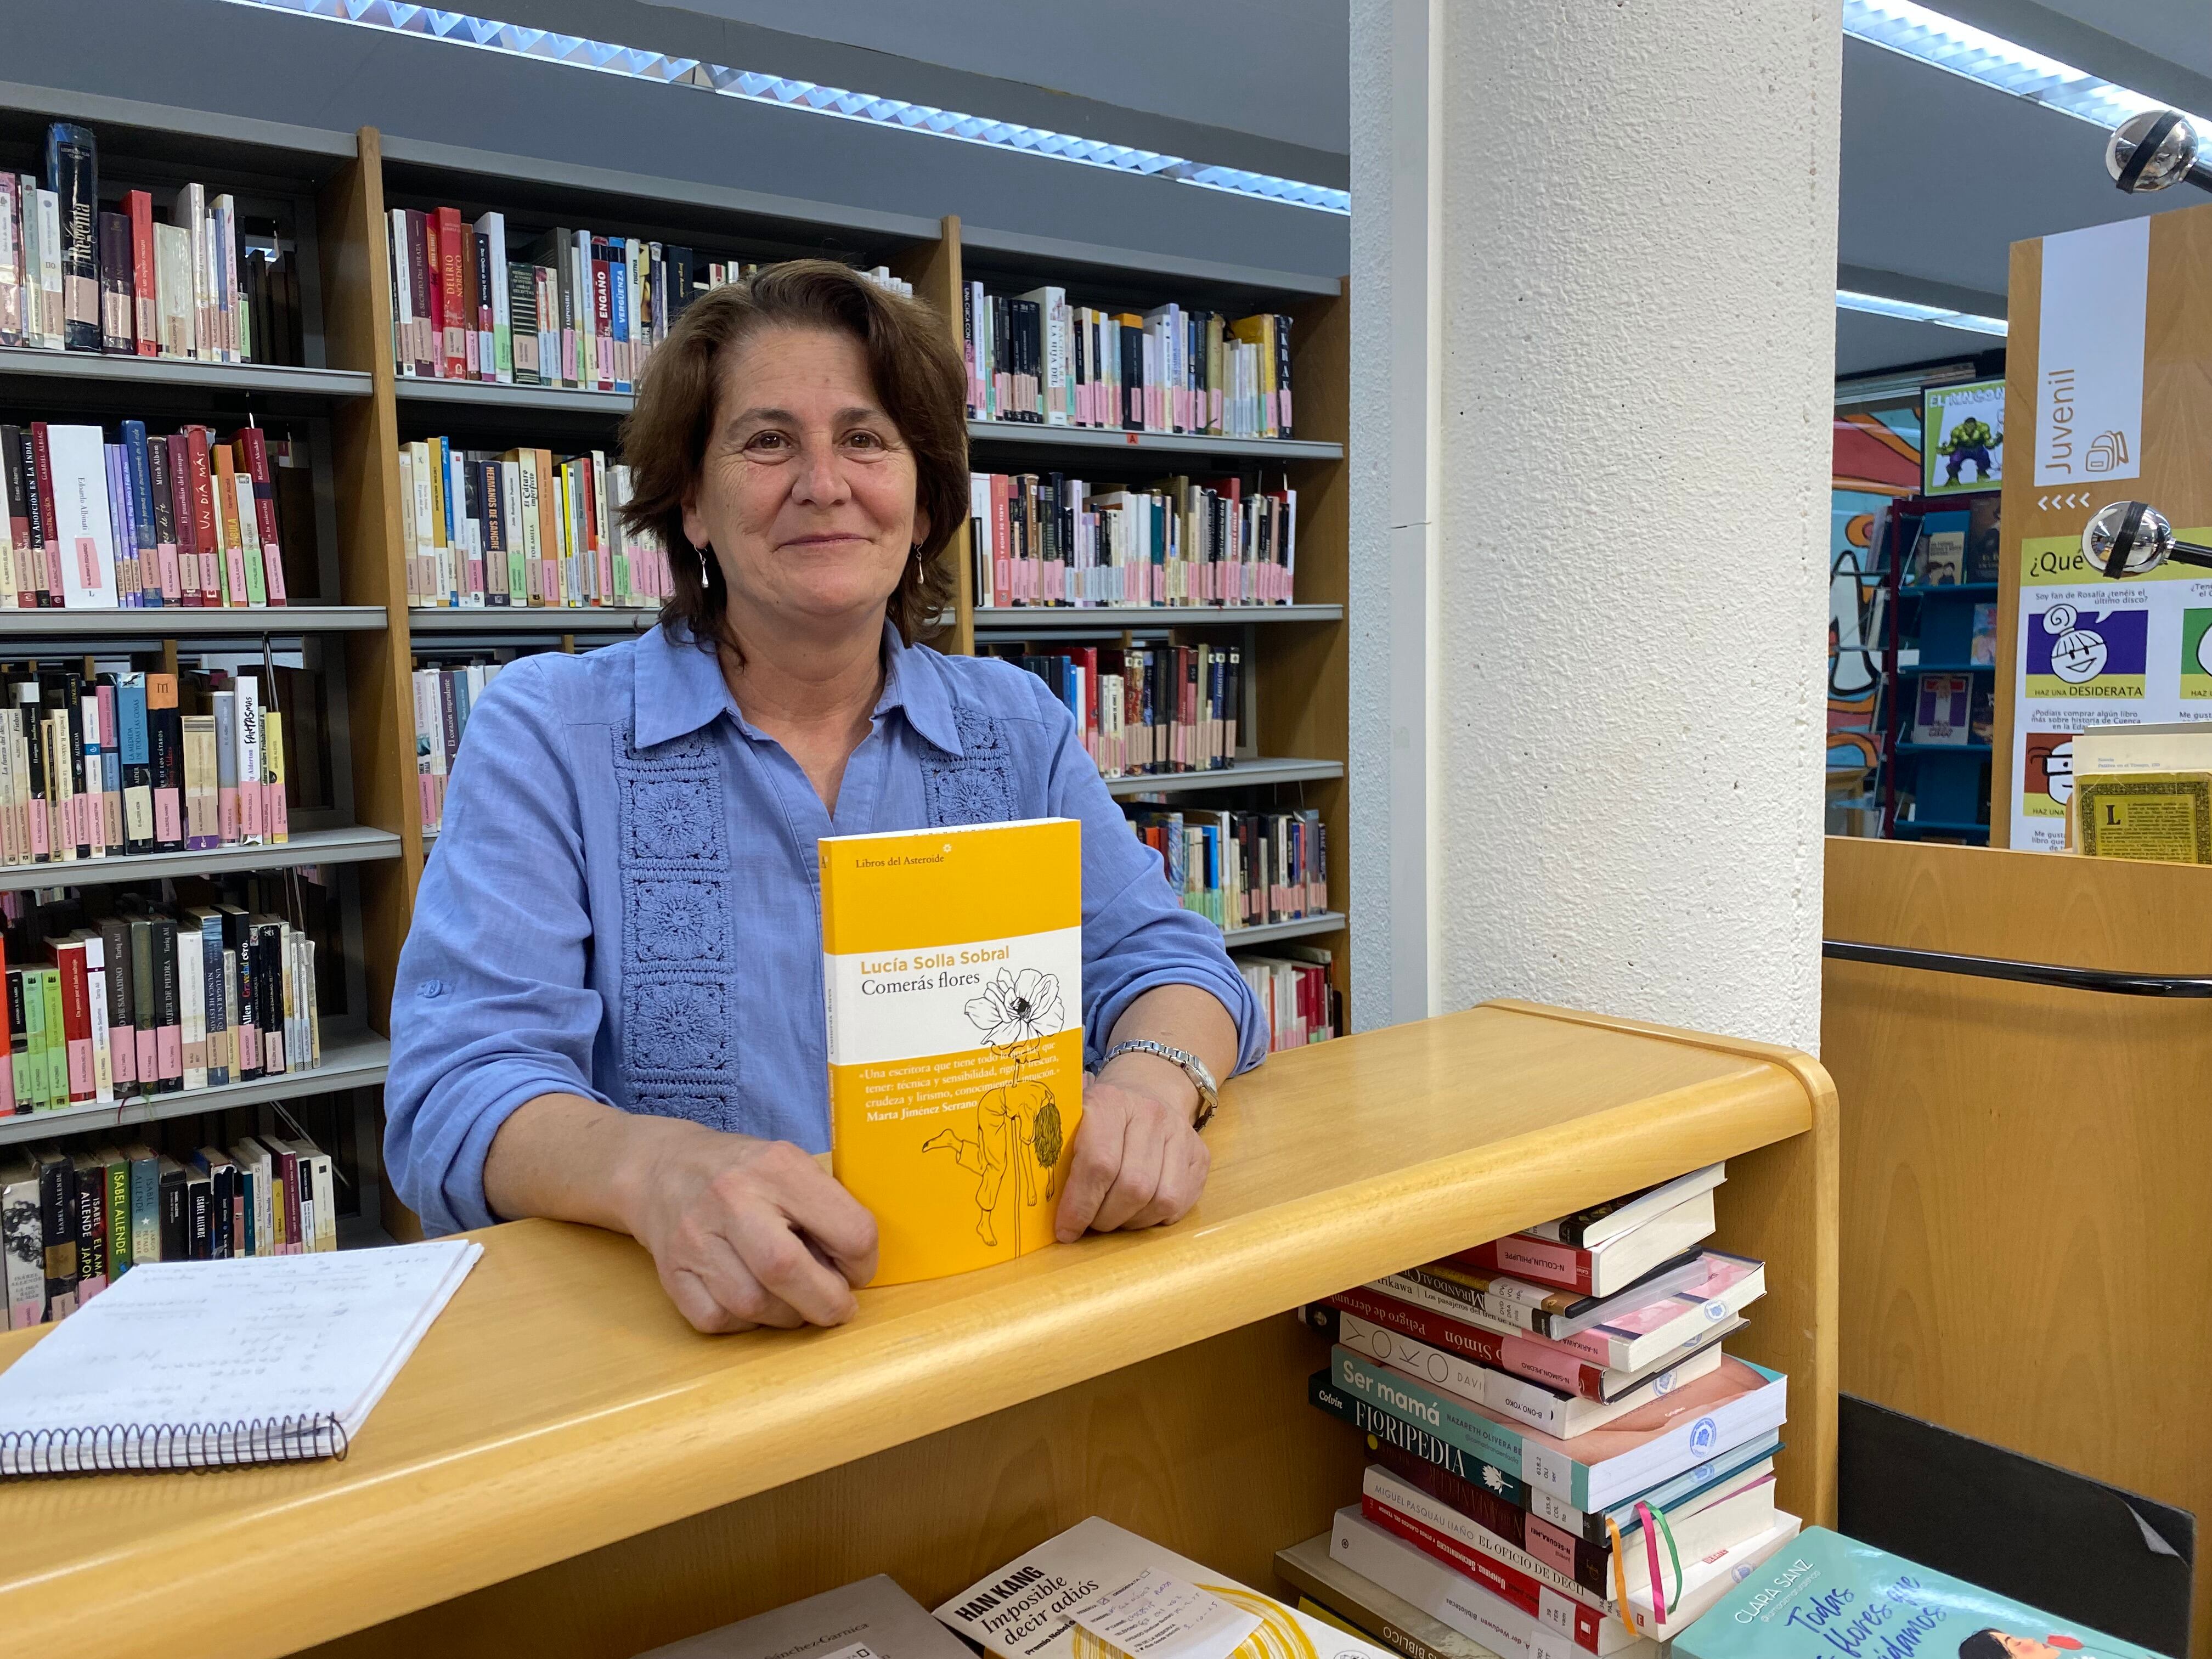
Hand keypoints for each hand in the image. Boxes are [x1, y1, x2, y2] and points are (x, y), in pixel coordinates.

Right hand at [617, 1123, 878, 1333]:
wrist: (661, 1168)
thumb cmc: (743, 1173)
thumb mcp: (791, 1166)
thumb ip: (827, 1208)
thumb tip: (854, 1271)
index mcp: (777, 1168)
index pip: (847, 1229)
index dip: (863, 1263)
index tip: (857, 1271)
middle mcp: (732, 1199)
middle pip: (788, 1271)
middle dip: (827, 1303)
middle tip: (837, 1308)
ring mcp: (695, 1238)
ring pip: (753, 1305)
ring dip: (786, 1316)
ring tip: (793, 1300)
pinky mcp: (671, 1273)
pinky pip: (716, 1319)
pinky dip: (743, 1323)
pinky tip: (753, 1301)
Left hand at [1054, 1058, 1210, 1240]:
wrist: (1150, 1087)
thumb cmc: (1099, 1113)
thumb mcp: (1072, 1114)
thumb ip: (1051, 1139)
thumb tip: (1021, 1171)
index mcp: (1110, 1102)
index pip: (1098, 1163)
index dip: (1079, 1205)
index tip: (1065, 1230)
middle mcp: (1150, 1115)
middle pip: (1132, 1187)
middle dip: (1105, 1218)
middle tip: (1089, 1224)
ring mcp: (1180, 1135)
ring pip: (1159, 1200)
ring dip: (1131, 1221)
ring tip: (1112, 1217)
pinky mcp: (1199, 1156)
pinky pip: (1180, 1203)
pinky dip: (1155, 1218)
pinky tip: (1138, 1211)